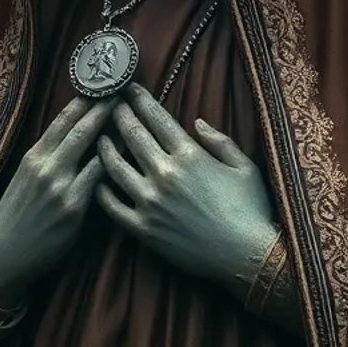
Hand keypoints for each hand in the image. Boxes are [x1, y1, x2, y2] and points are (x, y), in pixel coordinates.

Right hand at [0, 96, 114, 300]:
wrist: (4, 253)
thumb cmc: (18, 216)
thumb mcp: (25, 179)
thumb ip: (48, 159)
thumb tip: (75, 139)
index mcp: (33, 156)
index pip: (62, 119)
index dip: (84, 101)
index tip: (102, 86)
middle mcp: (45, 165)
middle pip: (80, 128)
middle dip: (104, 108)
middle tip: (125, 91)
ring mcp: (59, 186)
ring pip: (92, 149)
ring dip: (116, 132)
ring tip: (135, 118)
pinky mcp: (72, 207)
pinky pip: (99, 179)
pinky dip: (114, 164)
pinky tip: (130, 156)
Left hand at [96, 84, 275, 283]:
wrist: (247, 256)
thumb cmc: (251, 210)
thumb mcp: (244, 166)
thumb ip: (219, 140)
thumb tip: (197, 122)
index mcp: (189, 155)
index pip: (156, 118)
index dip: (139, 100)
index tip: (128, 90)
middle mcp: (165, 173)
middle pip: (132, 136)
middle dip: (117, 115)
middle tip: (106, 104)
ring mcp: (150, 202)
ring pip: (115, 167)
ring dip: (104, 148)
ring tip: (97, 137)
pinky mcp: (143, 229)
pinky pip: (112, 206)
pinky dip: (101, 191)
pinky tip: (96, 181)